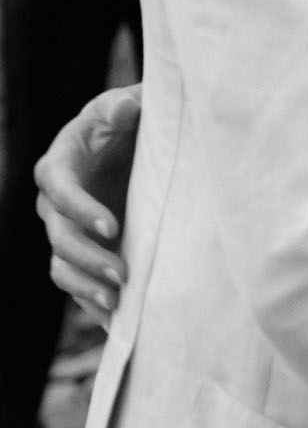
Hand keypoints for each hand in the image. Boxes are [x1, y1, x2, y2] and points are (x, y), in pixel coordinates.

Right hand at [36, 83, 142, 321]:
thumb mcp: (126, 106)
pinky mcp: (82, 252)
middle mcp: (55, 203)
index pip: (59, 189)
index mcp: (60, 164)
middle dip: (88, 258)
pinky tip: (115, 321)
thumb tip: (125, 108)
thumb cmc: (126, 121)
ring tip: (117, 303)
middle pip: (59, 237)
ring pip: (62, 267)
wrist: (131, 146)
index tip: (112, 226)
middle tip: (122, 274)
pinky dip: (91, 303)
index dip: (80, 209)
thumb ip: (123, 106)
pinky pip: (75, 284)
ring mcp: (66, 231)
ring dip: (86, 287)